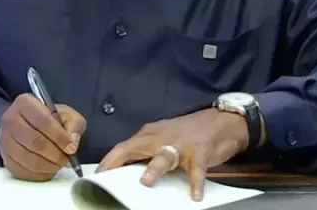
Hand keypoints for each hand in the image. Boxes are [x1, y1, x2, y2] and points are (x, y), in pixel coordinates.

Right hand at [0, 93, 86, 181]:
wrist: (25, 125)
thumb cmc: (47, 119)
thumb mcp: (64, 114)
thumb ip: (73, 124)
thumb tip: (73, 142)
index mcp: (25, 103)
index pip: (42, 120)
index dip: (59, 137)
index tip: (71, 148)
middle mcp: (10, 120)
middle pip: (34, 141)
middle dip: (55, 154)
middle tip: (67, 159)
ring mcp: (5, 140)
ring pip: (28, 159)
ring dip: (48, 165)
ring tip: (59, 164)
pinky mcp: (5, 158)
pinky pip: (22, 171)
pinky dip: (39, 174)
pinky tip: (48, 169)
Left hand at [97, 109, 248, 200]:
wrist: (220, 121)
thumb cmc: (188, 132)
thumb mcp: (162, 138)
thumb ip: (145, 151)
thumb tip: (125, 169)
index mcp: (149, 135)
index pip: (122, 147)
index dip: (108, 161)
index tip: (96, 175)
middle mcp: (161, 138)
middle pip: (135, 148)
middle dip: (120, 162)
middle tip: (107, 178)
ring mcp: (181, 145)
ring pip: (164, 156)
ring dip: (154, 168)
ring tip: (146, 182)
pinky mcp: (200, 152)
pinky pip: (196, 169)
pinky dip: (196, 182)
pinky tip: (195, 195)